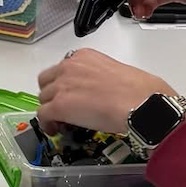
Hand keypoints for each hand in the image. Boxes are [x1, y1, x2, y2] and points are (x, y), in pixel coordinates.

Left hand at [37, 49, 176, 135]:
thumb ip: (101, 77)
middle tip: (62, 106)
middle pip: (47, 80)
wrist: (142, 104)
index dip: (63, 83)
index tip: (69, 93)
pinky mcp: (60, 106)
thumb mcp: (117, 72)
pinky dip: (47, 123)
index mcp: (85, 56)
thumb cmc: (142, 91)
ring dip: (50, 109)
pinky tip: (54, 130)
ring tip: (60, 121)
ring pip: (44, 97)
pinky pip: (43, 114)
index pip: (62, 68)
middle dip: (52, 93)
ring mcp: (63, 86)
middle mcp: (70, 66)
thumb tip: (105, 91)